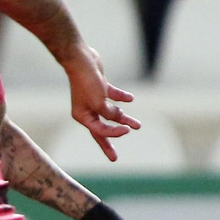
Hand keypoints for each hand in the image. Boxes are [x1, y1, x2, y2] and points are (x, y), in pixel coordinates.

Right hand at [63, 45, 138, 160]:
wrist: (81, 60)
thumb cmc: (87, 82)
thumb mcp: (100, 102)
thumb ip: (109, 113)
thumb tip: (117, 118)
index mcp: (83, 116)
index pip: (99, 131)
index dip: (114, 133)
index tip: (127, 130)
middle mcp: (87, 110)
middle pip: (101, 130)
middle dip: (111, 141)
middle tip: (114, 158)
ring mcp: (93, 99)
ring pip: (111, 113)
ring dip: (124, 118)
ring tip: (137, 126)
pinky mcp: (100, 88)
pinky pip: (113, 97)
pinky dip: (121, 99)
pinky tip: (130, 99)